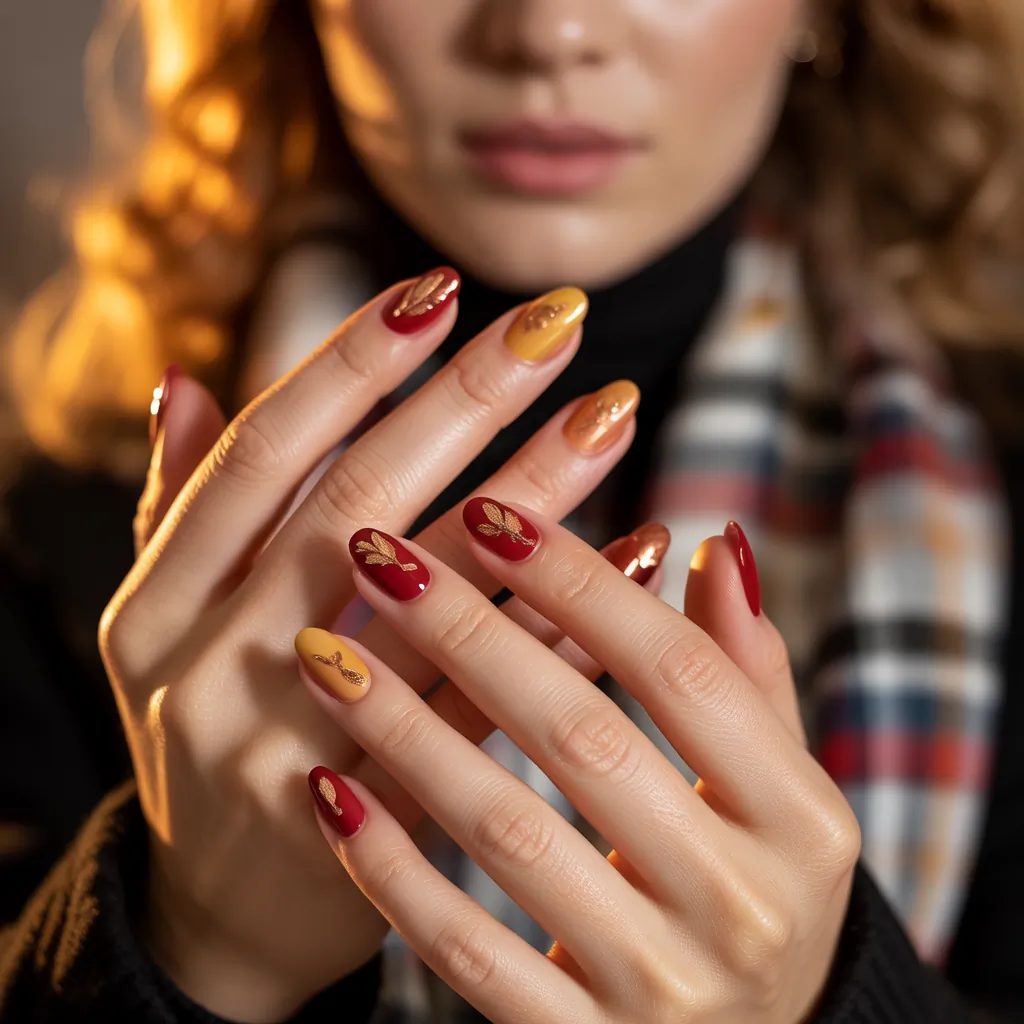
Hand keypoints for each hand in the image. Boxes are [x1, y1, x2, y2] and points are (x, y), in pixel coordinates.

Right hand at [102, 274, 642, 1020]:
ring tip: (614, 415)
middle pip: (356, 507)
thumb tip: (187, 375)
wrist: (222, 915)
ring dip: (532, 501)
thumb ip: (180, 505)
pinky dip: (564, 632)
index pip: (265, 456)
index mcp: (158, 605)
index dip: (350, 364)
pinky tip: (635, 557)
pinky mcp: (379, 821)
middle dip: (465, 403)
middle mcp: (213, 671)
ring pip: (433, 607)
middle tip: (563, 323)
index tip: (439, 286)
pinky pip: (487, 710)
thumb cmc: (204, 730)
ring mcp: (292, 752)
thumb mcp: (162, 622)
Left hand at [304, 501, 861, 1023]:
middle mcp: (741, 903)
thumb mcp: (781, 786)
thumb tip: (719, 545)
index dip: (585, 585)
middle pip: (584, 735)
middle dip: (469, 632)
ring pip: (508, 832)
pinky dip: (393, 867)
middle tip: (377, 553)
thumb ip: (750, 673)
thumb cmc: (752, 880)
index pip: (682, 672)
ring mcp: (658, 986)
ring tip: (326, 653)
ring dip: (406, 732)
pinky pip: (465, 952)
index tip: (494, 508)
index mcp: (801, 820)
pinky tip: (328, 788)